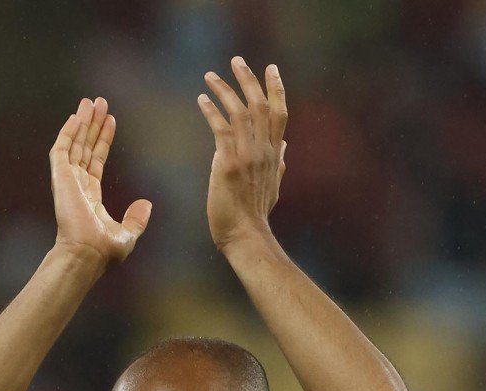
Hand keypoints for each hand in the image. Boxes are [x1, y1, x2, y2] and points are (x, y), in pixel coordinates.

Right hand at [49, 97, 151, 267]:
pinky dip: (67, 132)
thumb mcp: (127, 234)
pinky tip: (76, 116)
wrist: (87, 253)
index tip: (110, 121)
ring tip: (90, 101)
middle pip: (84, 147)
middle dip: (92, 125)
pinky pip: (61, 150)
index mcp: (90, 197)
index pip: (96, 161)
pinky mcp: (60, 178)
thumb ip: (136, 219)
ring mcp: (67, 181)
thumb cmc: (104, 250)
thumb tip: (146, 204)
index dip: (103, 140)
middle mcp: (77, 186)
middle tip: (99, 102)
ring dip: (81, 122)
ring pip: (74, 144)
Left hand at [197, 57, 287, 252]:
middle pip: (260, 105)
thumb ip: (278, 163)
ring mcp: (247, 155)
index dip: (276, 88)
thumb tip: (284, 145)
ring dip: (224, 90)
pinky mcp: (228, 163)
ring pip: (239, 112)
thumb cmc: (255, 215)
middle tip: (237, 60)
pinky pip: (220, 129)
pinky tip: (201, 100)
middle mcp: (264, 150)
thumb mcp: (273, 186)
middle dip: (249, 80)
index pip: (279, 113)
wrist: (245, 235)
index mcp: (274, 154)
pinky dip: (211, 111)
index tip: (271, 69)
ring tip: (210, 75)